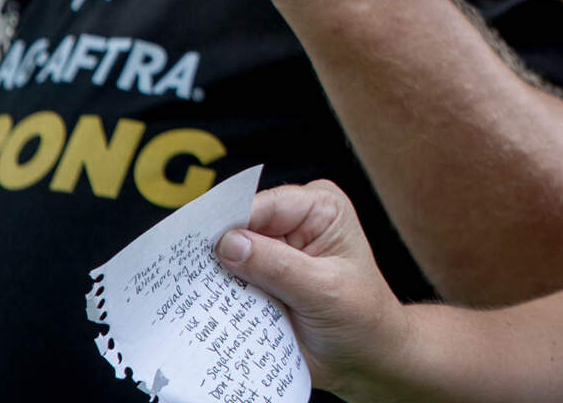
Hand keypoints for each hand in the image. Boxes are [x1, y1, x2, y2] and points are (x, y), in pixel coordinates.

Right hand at [216, 181, 413, 398]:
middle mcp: (294, 221)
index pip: (264, 205)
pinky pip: (231, 282)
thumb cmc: (362, 316)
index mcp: (319, 207)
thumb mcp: (325, 290)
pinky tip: (212, 309)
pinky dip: (222, 296)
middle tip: (196, 275)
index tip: (204, 246)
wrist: (366, 357)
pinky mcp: (261, 279)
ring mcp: (275, 251)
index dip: (232, 223)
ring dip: (218, 277)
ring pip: (230, 256)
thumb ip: (278, 266)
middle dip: (220, 251)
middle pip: (241, 227)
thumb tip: (229, 243)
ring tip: (203, 297)